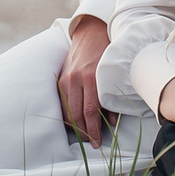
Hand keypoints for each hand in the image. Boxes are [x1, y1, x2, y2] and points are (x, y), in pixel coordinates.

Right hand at [58, 15, 112, 145]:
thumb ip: (112, 97)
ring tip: (83, 135)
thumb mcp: (113, 73)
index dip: (94, 130)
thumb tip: (112, 122)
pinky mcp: (61, 78)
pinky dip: (66, 115)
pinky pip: (61, 102)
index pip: (91, 111)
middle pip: (77, 114)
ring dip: (74, 126)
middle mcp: (77, 79)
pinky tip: (73, 122)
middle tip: (91, 143)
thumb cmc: (107, 52)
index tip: (97, 142)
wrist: (91, 32)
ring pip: (66, 110)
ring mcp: (66, 78)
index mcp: (92, 78)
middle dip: (84, 132)